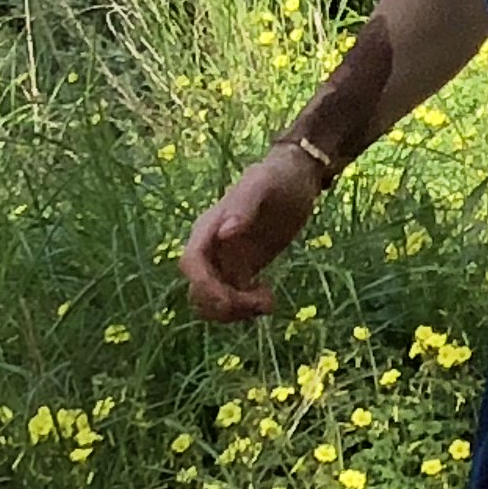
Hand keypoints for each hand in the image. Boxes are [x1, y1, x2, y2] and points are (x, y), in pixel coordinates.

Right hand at [179, 150, 326, 320]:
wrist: (296, 178)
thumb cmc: (278, 176)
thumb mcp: (262, 184)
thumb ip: (243, 205)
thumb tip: (224, 234)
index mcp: (208, 227)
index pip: (191, 263)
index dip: (204, 286)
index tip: (231, 299)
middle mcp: (211, 247)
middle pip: (199, 290)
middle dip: (225, 305)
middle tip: (262, 301)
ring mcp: (225, 261)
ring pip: (212, 301)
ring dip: (235, 312)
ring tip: (268, 302)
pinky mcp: (242, 270)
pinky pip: (231, 300)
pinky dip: (246, 309)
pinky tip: (269, 298)